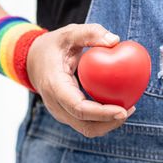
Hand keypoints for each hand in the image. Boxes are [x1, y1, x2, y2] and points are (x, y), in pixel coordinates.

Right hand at [26, 23, 135, 137]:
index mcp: (55, 87)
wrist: (31, 60)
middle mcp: (56, 105)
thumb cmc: (53, 46)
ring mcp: (60, 112)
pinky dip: (103, 119)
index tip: (123, 110)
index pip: (79, 108)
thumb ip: (90, 33)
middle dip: (110, 123)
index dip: (102, 114)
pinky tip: (119, 105)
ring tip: (129, 108)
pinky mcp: (67, 114)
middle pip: (85, 126)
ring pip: (87, 129)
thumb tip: (115, 40)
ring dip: (109, 124)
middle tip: (131, 109)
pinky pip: (87, 122)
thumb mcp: (69, 33)